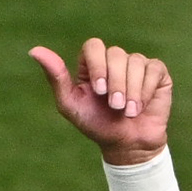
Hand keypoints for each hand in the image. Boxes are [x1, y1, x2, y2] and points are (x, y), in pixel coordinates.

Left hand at [29, 38, 172, 164]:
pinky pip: (153, 69)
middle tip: (114, 106)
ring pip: (135, 62)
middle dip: (115, 84)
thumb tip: (34, 50)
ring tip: (128, 111)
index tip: (98, 90)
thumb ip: (56, 78)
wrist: (126, 144)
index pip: (93, 46)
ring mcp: (137, 64)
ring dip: (131, 91)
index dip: (97, 65)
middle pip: (116, 54)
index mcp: (92, 65)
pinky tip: (141, 107)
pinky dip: (146, 91)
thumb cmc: (96, 125)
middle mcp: (115, 60)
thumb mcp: (70, 104)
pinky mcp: (157, 72)